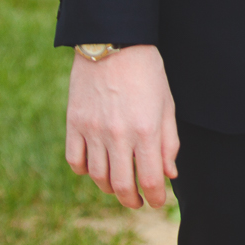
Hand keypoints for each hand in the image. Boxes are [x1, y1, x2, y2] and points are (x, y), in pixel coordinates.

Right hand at [65, 44, 180, 208]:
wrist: (114, 42)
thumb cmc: (147, 71)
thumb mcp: (167, 104)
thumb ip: (168, 141)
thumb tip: (169, 173)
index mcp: (145, 130)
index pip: (149, 180)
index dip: (155, 197)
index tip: (157, 202)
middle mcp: (118, 135)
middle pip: (121, 185)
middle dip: (132, 200)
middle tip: (137, 202)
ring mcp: (93, 130)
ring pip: (97, 177)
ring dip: (109, 188)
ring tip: (118, 187)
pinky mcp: (74, 123)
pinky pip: (75, 160)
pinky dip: (84, 170)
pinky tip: (95, 168)